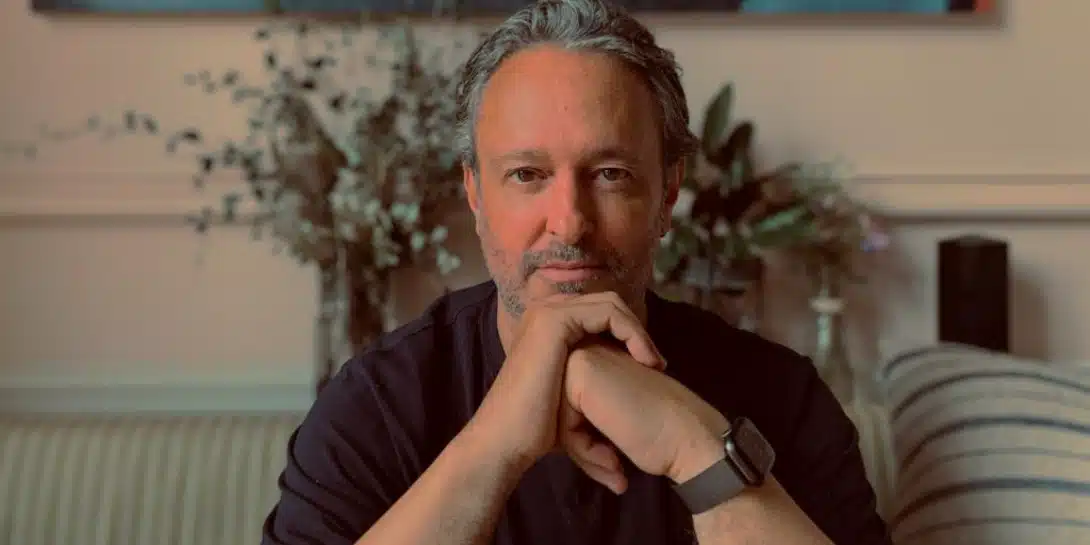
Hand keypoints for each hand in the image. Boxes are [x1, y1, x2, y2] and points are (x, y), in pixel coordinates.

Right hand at [467, 292, 665, 477]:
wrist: (507, 440)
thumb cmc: (536, 427)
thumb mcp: (569, 392)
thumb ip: (589, 376)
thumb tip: (621, 374)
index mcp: (547, 325)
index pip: (599, 311)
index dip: (627, 333)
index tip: (650, 366)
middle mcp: (545, 311)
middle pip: (607, 303)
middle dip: (635, 330)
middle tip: (656, 363)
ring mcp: (547, 312)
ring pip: (611, 304)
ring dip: (638, 332)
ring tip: (654, 364)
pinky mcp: (554, 319)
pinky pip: (608, 312)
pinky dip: (632, 332)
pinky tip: (644, 360)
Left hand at [564, 341, 729, 488]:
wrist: (687, 437)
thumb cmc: (658, 433)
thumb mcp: (614, 415)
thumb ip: (589, 410)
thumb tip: (560, 432)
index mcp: (599, 358)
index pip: (570, 405)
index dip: (588, 438)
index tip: (614, 457)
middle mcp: (589, 351)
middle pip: (562, 410)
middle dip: (583, 446)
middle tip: (613, 466)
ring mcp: (583, 357)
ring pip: (559, 417)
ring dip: (585, 451)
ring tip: (614, 467)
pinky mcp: (581, 372)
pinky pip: (562, 422)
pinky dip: (584, 449)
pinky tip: (613, 461)